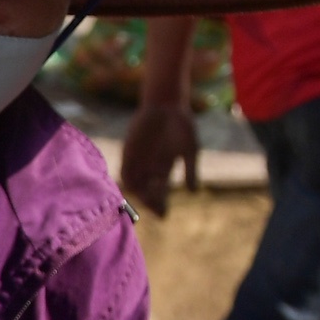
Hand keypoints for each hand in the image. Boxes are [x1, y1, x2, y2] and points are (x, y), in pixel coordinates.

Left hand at [120, 103, 199, 217]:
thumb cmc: (182, 125)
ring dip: (140, 194)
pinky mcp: (128, 152)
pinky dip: (128, 181)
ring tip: (147, 200)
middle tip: (156, 210)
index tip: (164, 215)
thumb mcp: (190, 150)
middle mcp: (149, 167)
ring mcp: (138, 160)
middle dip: (150, 203)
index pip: (160, 192)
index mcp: (163, 168)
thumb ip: (191, 171)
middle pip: (146, 191)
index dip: (160, 204)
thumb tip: (194, 192)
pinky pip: (124, 171)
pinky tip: (132, 189)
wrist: (167, 104)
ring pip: (135, 184)